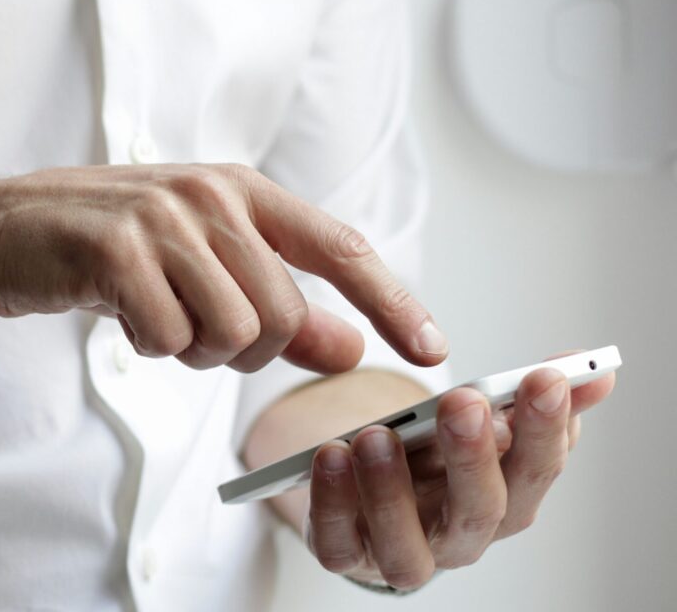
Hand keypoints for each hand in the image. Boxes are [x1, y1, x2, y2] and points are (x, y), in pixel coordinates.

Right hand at [0, 164, 447, 371]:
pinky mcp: (117, 250)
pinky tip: (119, 313)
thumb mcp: (198, 268)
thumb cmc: (103, 250)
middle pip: (282, 315)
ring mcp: (163, 218)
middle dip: (243, 350)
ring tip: (152, 316)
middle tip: (190, 330)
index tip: (432, 349)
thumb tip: (350, 349)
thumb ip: (278, 307)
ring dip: (192, 350)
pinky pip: (169, 339)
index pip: (340, 248)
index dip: (392, 301)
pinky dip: (148, 347)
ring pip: (232, 333)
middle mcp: (210, 194)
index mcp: (240, 190)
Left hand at [302, 358, 615, 589]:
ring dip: (391, 490)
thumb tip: (595, 371)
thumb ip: (529, 398)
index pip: (537, 471)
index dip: (546, 429)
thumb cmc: (433, 458)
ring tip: (377, 435)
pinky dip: (332, 503)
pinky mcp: (346, 554)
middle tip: (463, 402)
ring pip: (406, 545)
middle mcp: (459, 537)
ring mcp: (401, 552)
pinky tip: (330, 456)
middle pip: (479, 512)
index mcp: (504, 500)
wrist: (370, 492)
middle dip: (474, 456)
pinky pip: (338, 544)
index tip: (545, 378)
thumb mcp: (479, 423)